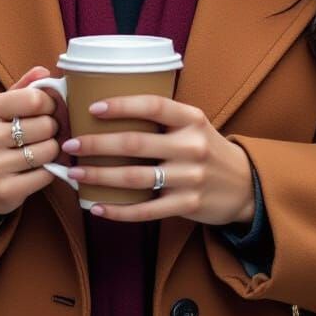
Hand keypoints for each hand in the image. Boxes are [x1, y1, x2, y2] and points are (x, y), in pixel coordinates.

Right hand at [0, 66, 60, 224]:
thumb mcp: (3, 106)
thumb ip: (25, 87)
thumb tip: (45, 70)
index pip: (35, 99)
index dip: (50, 103)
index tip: (48, 108)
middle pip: (45, 125)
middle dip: (53, 127)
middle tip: (46, 131)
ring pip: (48, 150)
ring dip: (53, 149)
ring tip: (42, 147)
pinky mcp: (4, 191)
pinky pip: (46, 175)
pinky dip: (49, 170)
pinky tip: (37, 167)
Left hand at [59, 95, 254, 225]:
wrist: (245, 185)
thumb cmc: (207, 148)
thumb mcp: (194, 124)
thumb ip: (163, 118)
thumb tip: (110, 108)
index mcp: (191, 118)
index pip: (153, 105)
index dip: (121, 105)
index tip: (92, 108)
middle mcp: (191, 145)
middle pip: (135, 143)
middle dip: (97, 144)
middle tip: (70, 144)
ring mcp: (190, 177)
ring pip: (135, 178)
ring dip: (99, 177)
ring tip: (74, 174)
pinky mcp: (187, 205)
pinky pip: (145, 210)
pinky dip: (118, 210)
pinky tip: (97, 207)